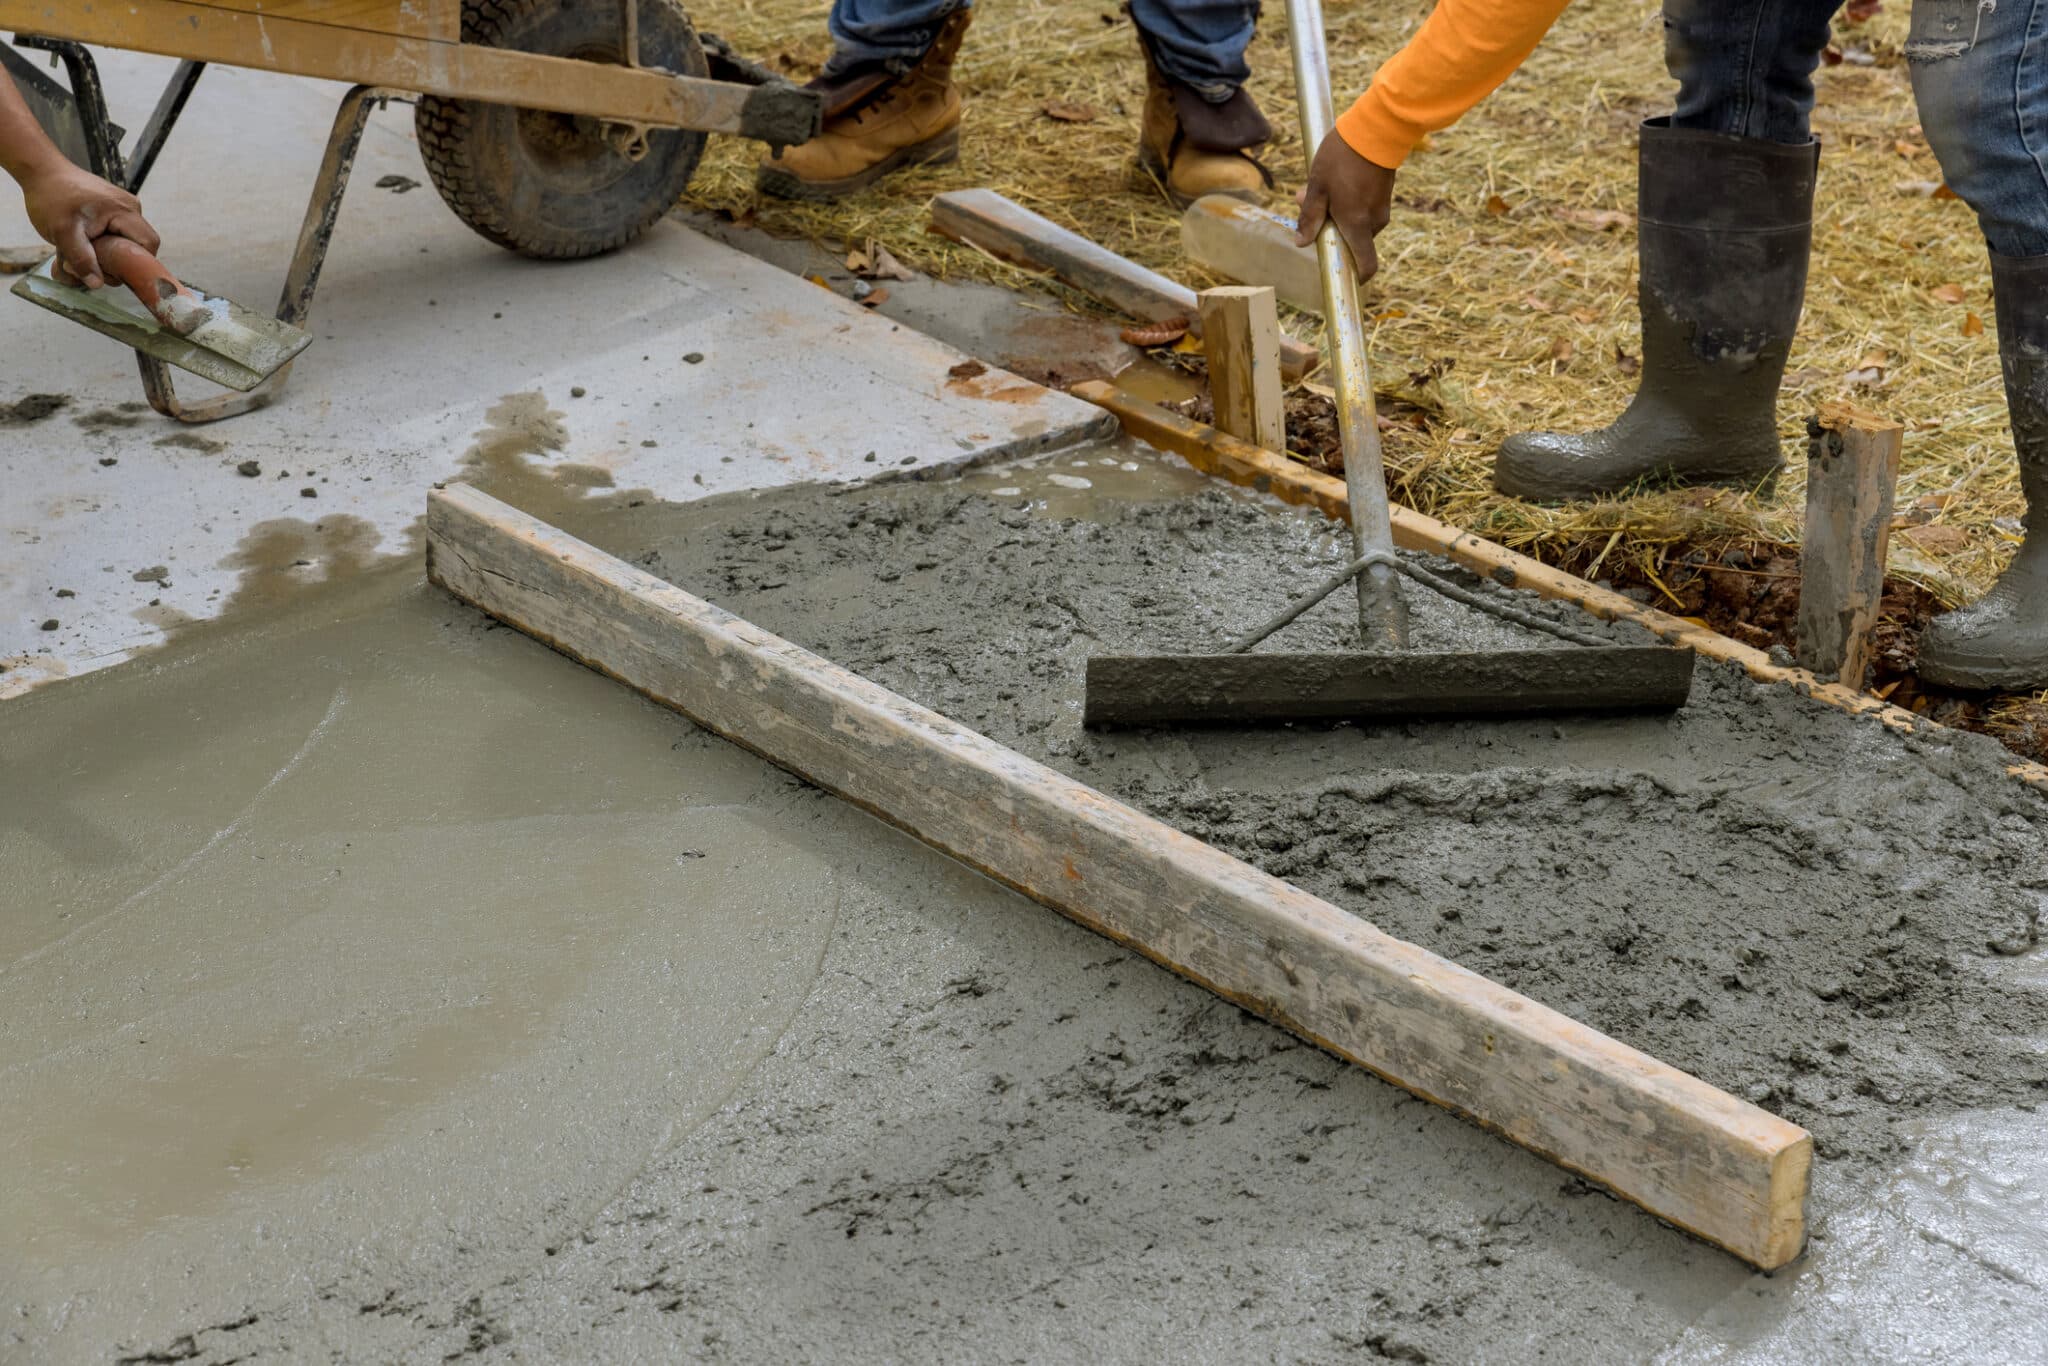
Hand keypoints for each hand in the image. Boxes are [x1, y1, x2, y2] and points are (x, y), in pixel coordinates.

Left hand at [19, 159, 158, 288]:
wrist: (41, 170)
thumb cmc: (51, 196)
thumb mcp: (63, 232)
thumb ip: (82, 260)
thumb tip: (97, 285)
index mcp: (125, 211)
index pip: (149, 245)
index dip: (137, 264)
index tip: (113, 270)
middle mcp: (129, 208)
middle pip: (137, 247)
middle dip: (114, 261)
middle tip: (87, 262)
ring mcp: (121, 208)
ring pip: (123, 242)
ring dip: (103, 253)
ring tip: (78, 249)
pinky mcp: (111, 209)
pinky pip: (114, 234)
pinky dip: (98, 243)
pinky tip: (80, 241)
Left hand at [1294, 131, 1396, 282]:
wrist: (1377, 127)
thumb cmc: (1343, 158)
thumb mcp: (1318, 187)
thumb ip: (1310, 217)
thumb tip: (1302, 243)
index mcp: (1357, 226)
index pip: (1365, 266)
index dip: (1354, 276)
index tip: (1339, 274)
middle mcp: (1373, 222)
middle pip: (1351, 240)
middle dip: (1328, 228)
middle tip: (1305, 200)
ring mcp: (1381, 208)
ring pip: (1355, 222)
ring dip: (1335, 212)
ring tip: (1317, 185)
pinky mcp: (1384, 194)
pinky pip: (1363, 208)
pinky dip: (1348, 202)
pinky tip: (1334, 179)